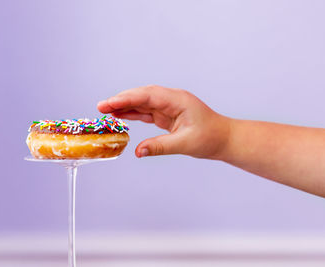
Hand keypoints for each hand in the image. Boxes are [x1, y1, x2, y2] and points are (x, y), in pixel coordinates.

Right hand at [97, 85, 230, 157]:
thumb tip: (138, 151)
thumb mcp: (185, 143)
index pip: (147, 95)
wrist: (223, 139)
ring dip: (125, 106)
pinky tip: (121, 116)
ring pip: (142, 103)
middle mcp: (171, 100)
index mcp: (177, 100)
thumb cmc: (210, 138)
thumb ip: (160, 146)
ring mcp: (168, 107)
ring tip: (105, 111)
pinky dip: (133, 114)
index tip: (109, 104)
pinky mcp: (167, 115)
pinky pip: (147, 112)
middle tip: (100, 107)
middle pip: (142, 96)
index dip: (126, 99)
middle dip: (121, 100)